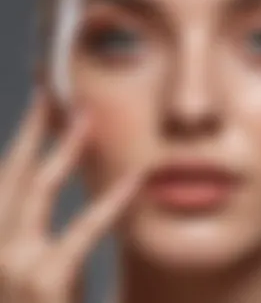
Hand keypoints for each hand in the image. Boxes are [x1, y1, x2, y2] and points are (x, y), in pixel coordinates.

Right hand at [0, 90, 141, 302]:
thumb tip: (63, 200)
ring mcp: (12, 265)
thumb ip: (45, 234)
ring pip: (38, 189)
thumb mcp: (36, 268)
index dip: (25, 138)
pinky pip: (82, 231)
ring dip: (62, 148)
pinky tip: (135, 177)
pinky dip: (109, 203)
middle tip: (53, 90)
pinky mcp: (45, 284)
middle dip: (33, 127)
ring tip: (85, 114)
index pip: (10, 176)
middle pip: (15, 171)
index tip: (43, 105)